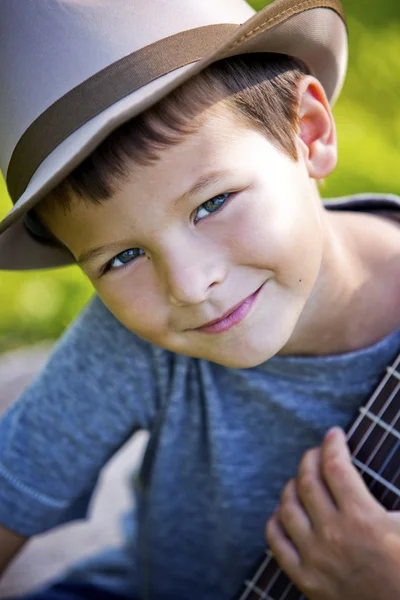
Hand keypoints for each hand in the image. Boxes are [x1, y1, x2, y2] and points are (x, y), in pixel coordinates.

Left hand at [266, 427, 399, 599]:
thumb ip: (394, 493)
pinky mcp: (305, 579)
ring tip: (301, 480)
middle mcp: (333, 534)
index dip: (333, 443)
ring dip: (292, 486)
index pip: (336, 465)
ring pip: (288, 507)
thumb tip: (382, 465)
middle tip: (317, 453)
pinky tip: (283, 513)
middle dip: (311, 459)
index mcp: (362, 517)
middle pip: (308, 481)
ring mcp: (315, 557)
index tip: (334, 434)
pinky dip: (276, 521)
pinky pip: (277, 543)